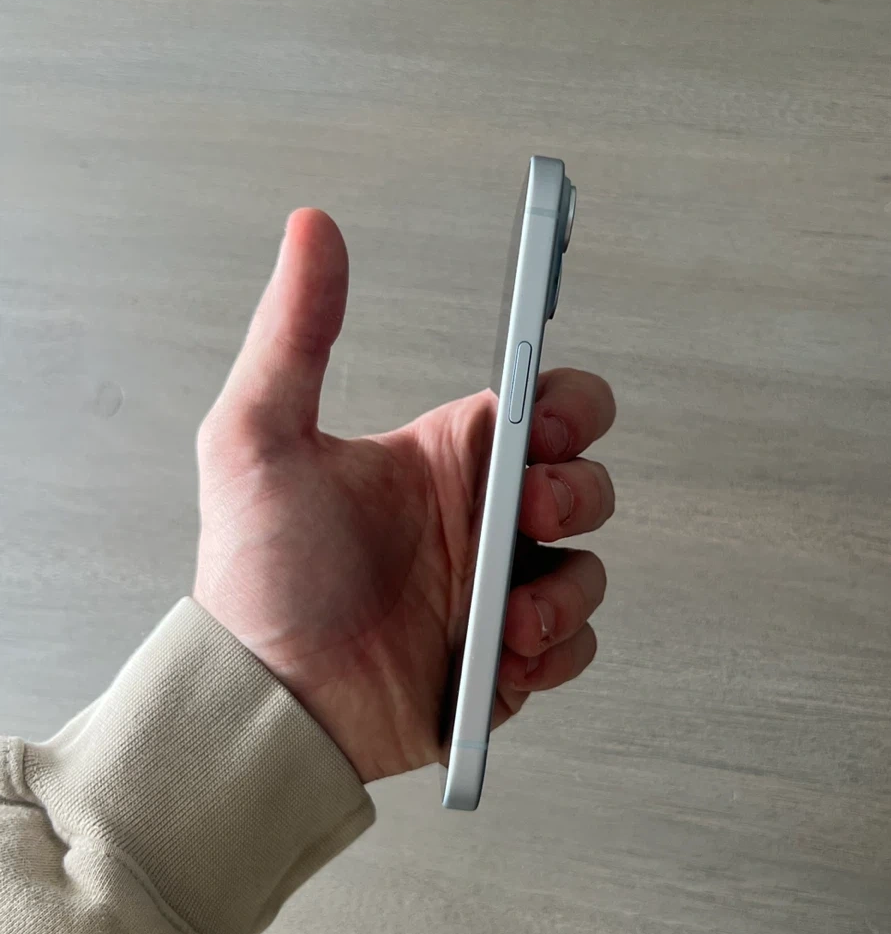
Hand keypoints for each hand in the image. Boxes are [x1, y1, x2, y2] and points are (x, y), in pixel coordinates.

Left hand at [194, 209, 615, 783]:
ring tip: (507, 615)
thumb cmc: (257, 577)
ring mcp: (498, 593)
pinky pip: (577, 645)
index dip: (572, 406)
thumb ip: (295, 332)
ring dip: (566, 588)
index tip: (552, 422)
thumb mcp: (258, 438)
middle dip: (579, 492)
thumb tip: (311, 229)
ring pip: (590, 567)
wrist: (268, 704)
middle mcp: (481, 520)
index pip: (548, 407)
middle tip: (531, 512)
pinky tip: (507, 654)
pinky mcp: (508, 663)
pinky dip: (559, 648)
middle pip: (588, 482)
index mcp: (447, 458)